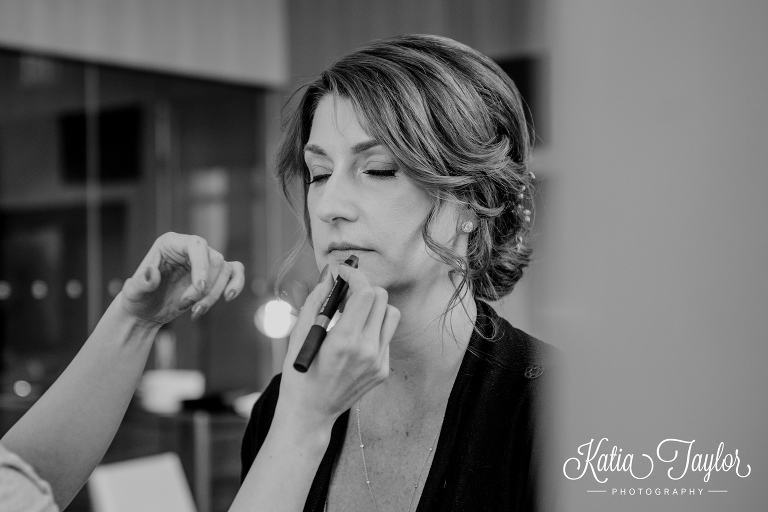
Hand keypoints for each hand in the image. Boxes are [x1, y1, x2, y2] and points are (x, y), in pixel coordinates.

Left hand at [120, 232, 244, 325]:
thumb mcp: (133, 293)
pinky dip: (236, 284)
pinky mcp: (214, 275)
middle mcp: (190, 248)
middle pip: (214, 260)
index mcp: (171, 244)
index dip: (202, 265)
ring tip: (195, 312)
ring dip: (214, 295)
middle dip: (205, 288)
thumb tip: (150, 272)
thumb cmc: (138, 299)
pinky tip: (228, 298)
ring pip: (225, 270)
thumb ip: (140, 283)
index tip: (199, 288)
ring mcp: (204, 261)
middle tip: (186, 306)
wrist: (146, 312)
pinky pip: (235, 272)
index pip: (197, 245)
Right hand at [277, 263, 399, 426]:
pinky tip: (354, 337)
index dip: (355, 276)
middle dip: (363, 289)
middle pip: (381, 299)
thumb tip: (329, 275)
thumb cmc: (299, 374)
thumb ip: (316, 300)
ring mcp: (379, 362)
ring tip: (352, 314)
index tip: (343, 273)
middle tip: (343, 294)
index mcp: (345, 341)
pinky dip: (372, 327)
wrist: (310, 413)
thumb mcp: (299, 334)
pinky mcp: (383, 370)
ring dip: (373, 307)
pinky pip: (386, 336)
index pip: (366, 293)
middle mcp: (367, 351)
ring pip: (391, 315)